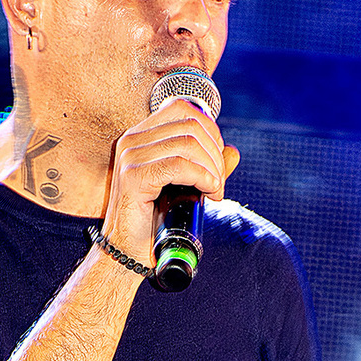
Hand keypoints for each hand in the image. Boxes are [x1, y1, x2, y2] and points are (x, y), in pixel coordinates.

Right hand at [101, 98, 239, 265]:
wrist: (127, 252)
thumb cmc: (153, 222)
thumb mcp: (184, 188)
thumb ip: (206, 166)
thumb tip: (233, 152)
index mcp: (141, 135)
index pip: (183, 108)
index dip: (210, 130)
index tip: (216, 162)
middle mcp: (132, 140)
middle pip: (190, 124)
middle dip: (215, 153)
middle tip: (219, 183)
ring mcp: (130, 157)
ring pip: (188, 144)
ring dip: (211, 168)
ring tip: (215, 191)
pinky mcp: (133, 177)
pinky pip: (178, 166)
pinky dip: (201, 177)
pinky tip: (208, 191)